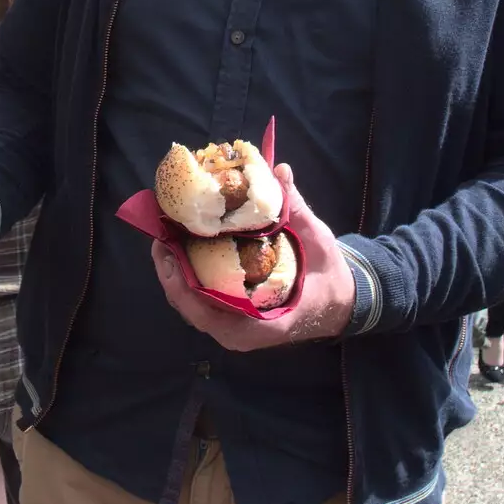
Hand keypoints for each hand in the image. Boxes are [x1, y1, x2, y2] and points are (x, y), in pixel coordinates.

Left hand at [152, 163, 356, 350]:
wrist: (341, 302)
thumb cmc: (328, 277)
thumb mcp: (317, 242)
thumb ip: (296, 209)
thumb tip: (280, 170)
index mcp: (262, 324)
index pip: (207, 315)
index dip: (180, 285)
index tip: (168, 253)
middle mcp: (242, 333)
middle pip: (190, 309)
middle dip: (170, 272)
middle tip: (162, 235)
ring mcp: (235, 328)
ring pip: (192, 306)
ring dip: (175, 273)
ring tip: (166, 238)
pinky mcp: (233, 318)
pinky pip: (201, 301)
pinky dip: (188, 277)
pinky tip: (182, 249)